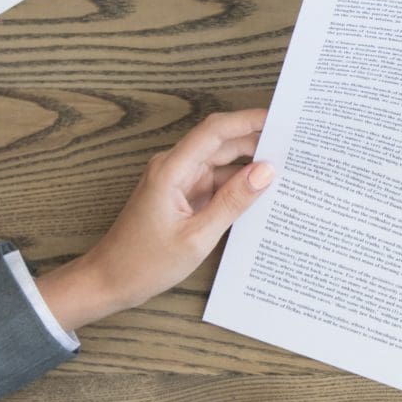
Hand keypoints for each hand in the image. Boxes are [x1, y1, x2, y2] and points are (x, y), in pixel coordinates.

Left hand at [36, 109, 273, 330]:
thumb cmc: (144, 263)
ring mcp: (177, 182)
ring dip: (248, 166)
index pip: (215, 131)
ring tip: (285, 171)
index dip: (248, 120)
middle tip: (293, 147)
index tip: (280, 120)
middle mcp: (174, 168)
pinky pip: (214, 182)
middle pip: (221, 143)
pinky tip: (259, 195)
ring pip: (220, 163)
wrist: (107, 282)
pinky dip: (236, 186)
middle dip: (256, 142)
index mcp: (172, 169)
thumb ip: (233, 202)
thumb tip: (266, 171)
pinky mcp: (180, 197)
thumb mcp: (197, 236)